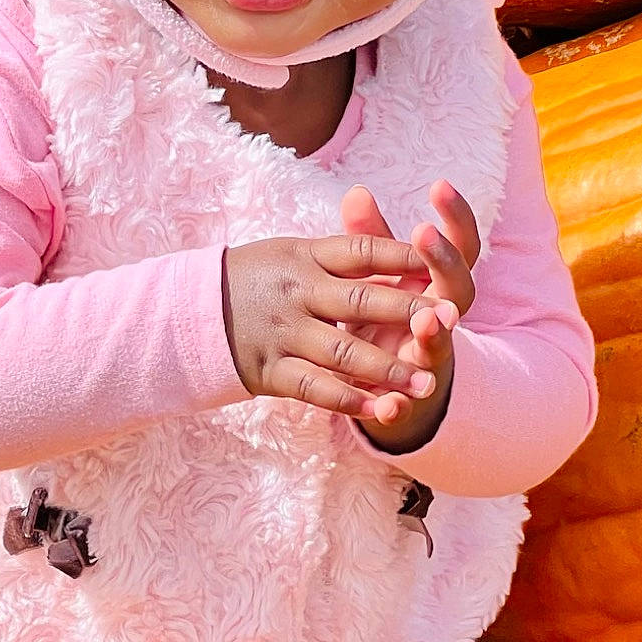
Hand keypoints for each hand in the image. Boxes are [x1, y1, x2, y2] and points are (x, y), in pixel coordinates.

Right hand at [222, 232, 442, 424]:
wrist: (190, 311)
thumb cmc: (257, 278)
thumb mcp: (292, 252)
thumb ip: (342, 251)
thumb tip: (394, 232)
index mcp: (305, 257)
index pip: (361, 252)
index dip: (402, 256)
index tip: (438, 262)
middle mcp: (296, 293)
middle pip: (360, 302)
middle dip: (408, 313)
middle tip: (451, 320)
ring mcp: (283, 334)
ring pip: (343, 354)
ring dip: (389, 370)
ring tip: (429, 382)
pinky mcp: (271, 371)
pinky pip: (315, 389)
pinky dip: (350, 401)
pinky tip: (383, 409)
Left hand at [339, 180, 478, 452]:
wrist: (384, 384)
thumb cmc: (380, 315)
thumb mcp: (373, 276)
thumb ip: (368, 241)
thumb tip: (356, 191)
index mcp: (437, 284)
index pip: (460, 245)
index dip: (455, 216)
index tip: (439, 184)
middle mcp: (443, 320)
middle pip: (458, 289)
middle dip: (443, 263)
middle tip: (424, 234)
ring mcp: (429, 361)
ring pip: (440, 346)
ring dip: (436, 332)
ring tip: (427, 319)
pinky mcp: (407, 402)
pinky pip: (406, 405)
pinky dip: (397, 407)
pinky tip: (387, 405)